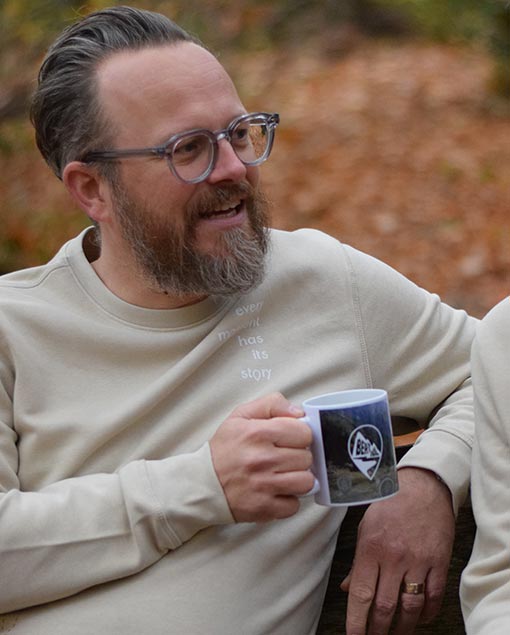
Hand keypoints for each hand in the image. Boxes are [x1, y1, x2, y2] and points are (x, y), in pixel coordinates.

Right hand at [210, 392, 314, 522]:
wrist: (202, 483)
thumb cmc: (225, 448)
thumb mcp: (241, 415)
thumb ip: (272, 404)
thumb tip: (299, 413)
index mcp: (257, 433)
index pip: (304, 433)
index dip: (299, 435)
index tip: (290, 439)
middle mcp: (261, 459)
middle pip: (307, 458)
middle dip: (297, 457)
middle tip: (282, 457)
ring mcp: (264, 486)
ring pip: (306, 482)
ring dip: (297, 479)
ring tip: (283, 474)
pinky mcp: (264, 508)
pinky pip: (294, 506)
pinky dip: (288, 500)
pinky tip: (275, 491)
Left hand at [341, 467, 454, 633]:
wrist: (423, 488)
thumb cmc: (390, 504)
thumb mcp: (365, 528)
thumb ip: (357, 561)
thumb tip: (346, 588)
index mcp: (371, 548)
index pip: (361, 593)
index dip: (356, 621)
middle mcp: (394, 557)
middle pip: (385, 607)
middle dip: (378, 630)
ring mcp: (418, 561)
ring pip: (410, 607)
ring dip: (403, 627)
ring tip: (396, 633)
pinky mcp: (439, 562)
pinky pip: (434, 597)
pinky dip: (427, 613)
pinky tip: (421, 619)